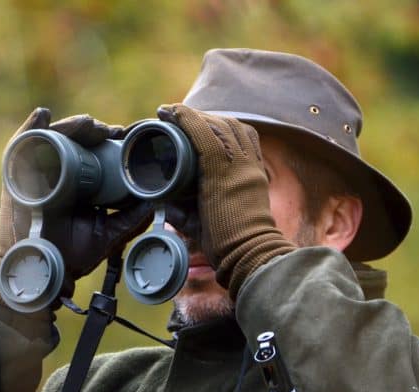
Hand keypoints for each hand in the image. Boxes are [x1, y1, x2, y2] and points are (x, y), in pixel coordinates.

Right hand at [0, 107, 152, 307]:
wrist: (43, 272)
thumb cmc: (70, 255)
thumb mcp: (108, 235)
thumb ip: (132, 220)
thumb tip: (157, 202)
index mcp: (78, 184)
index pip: (93, 154)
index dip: (109, 142)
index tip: (126, 136)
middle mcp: (57, 174)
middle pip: (75, 142)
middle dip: (93, 131)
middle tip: (111, 131)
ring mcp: (37, 174)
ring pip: (53, 139)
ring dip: (71, 127)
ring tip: (88, 124)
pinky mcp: (16, 177)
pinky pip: (21, 146)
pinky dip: (31, 127)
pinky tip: (44, 116)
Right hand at [157, 104, 294, 298]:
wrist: (251, 253)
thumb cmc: (221, 242)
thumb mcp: (190, 224)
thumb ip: (174, 208)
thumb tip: (160, 199)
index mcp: (220, 173)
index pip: (202, 131)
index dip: (183, 117)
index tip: (167, 111)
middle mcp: (240, 164)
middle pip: (219, 124)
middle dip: (196, 117)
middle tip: (176, 117)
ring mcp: (252, 165)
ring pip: (236, 127)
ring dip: (215, 120)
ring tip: (197, 122)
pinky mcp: (259, 170)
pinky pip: (249, 138)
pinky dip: (234, 130)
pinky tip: (221, 132)